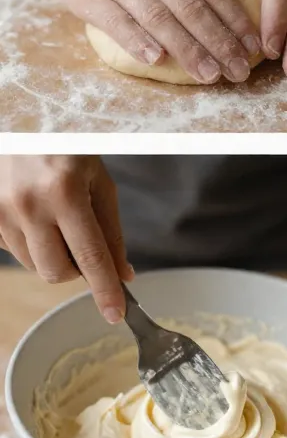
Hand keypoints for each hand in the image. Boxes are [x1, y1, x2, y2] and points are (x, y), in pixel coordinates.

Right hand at [0, 155, 131, 321]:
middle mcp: (27, 204)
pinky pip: (13, 250)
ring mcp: (0, 210)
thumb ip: (111, 232)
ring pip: (33, 265)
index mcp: (64, 192)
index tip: (115, 314)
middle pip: (56, 272)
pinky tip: (34, 215)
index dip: (105, 290)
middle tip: (82, 244)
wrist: (20, 123)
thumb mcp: (98, 181)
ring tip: (57, 221)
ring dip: (52, 255)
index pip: (90, 256)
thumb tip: (123, 274)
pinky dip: (30, 243)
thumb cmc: (65, 148)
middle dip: (75, 271)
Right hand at [40, 0, 260, 83]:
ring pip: (158, 18)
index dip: (234, 18)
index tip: (252, 45)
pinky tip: (156, 60)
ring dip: (186, 49)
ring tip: (209, 75)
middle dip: (218, 42)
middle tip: (238, 71)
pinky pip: (117, 23)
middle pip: (189, 7)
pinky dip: (136, 41)